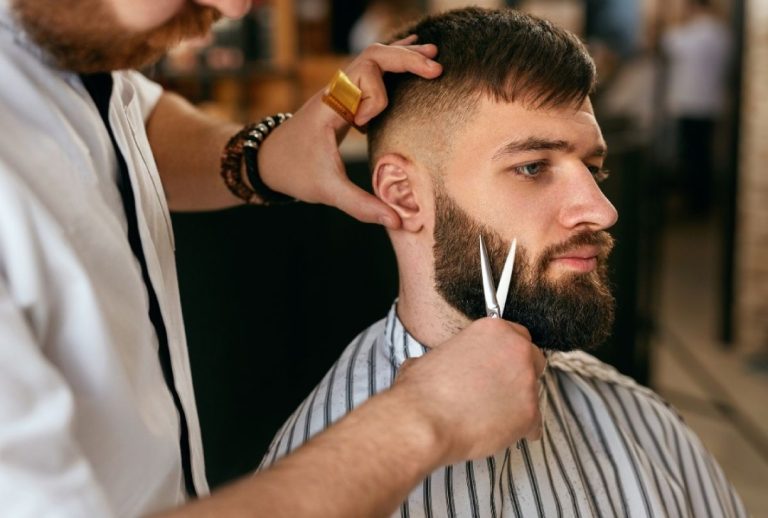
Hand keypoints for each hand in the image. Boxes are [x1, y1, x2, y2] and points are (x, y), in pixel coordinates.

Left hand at [257, 36, 441, 228]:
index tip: (365, 125)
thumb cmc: (295, 173)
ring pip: (373, 58)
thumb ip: (362, 206)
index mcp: (331, 105)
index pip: (362, 74)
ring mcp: (341, 90)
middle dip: (406, 59)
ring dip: (402, 57)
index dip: (375, 96)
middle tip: (436, 68)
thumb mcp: (327, 192)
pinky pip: (371, 71)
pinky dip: (393, 66)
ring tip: (432, 57)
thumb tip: (399, 220)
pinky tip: (411, 62)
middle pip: (374, 56)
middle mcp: (336, 90)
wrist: (268, 160)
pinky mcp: (345, 97)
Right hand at [392, 318, 546, 463]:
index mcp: (493, 330)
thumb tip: (443, 365)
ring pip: (534, 392)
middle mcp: (516, 350)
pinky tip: (499, 432)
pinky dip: (520, 429)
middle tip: (500, 390)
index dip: (507, 354)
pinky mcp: (530, 413)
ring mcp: (526, 382)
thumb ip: (453, 356)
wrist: (424, 421)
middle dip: (520, 375)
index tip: (500, 365)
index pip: (517, 335)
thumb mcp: (434, 356)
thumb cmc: (422, 391)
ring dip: (518, 402)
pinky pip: (534, 423)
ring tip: (492, 416)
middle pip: (533, 360)